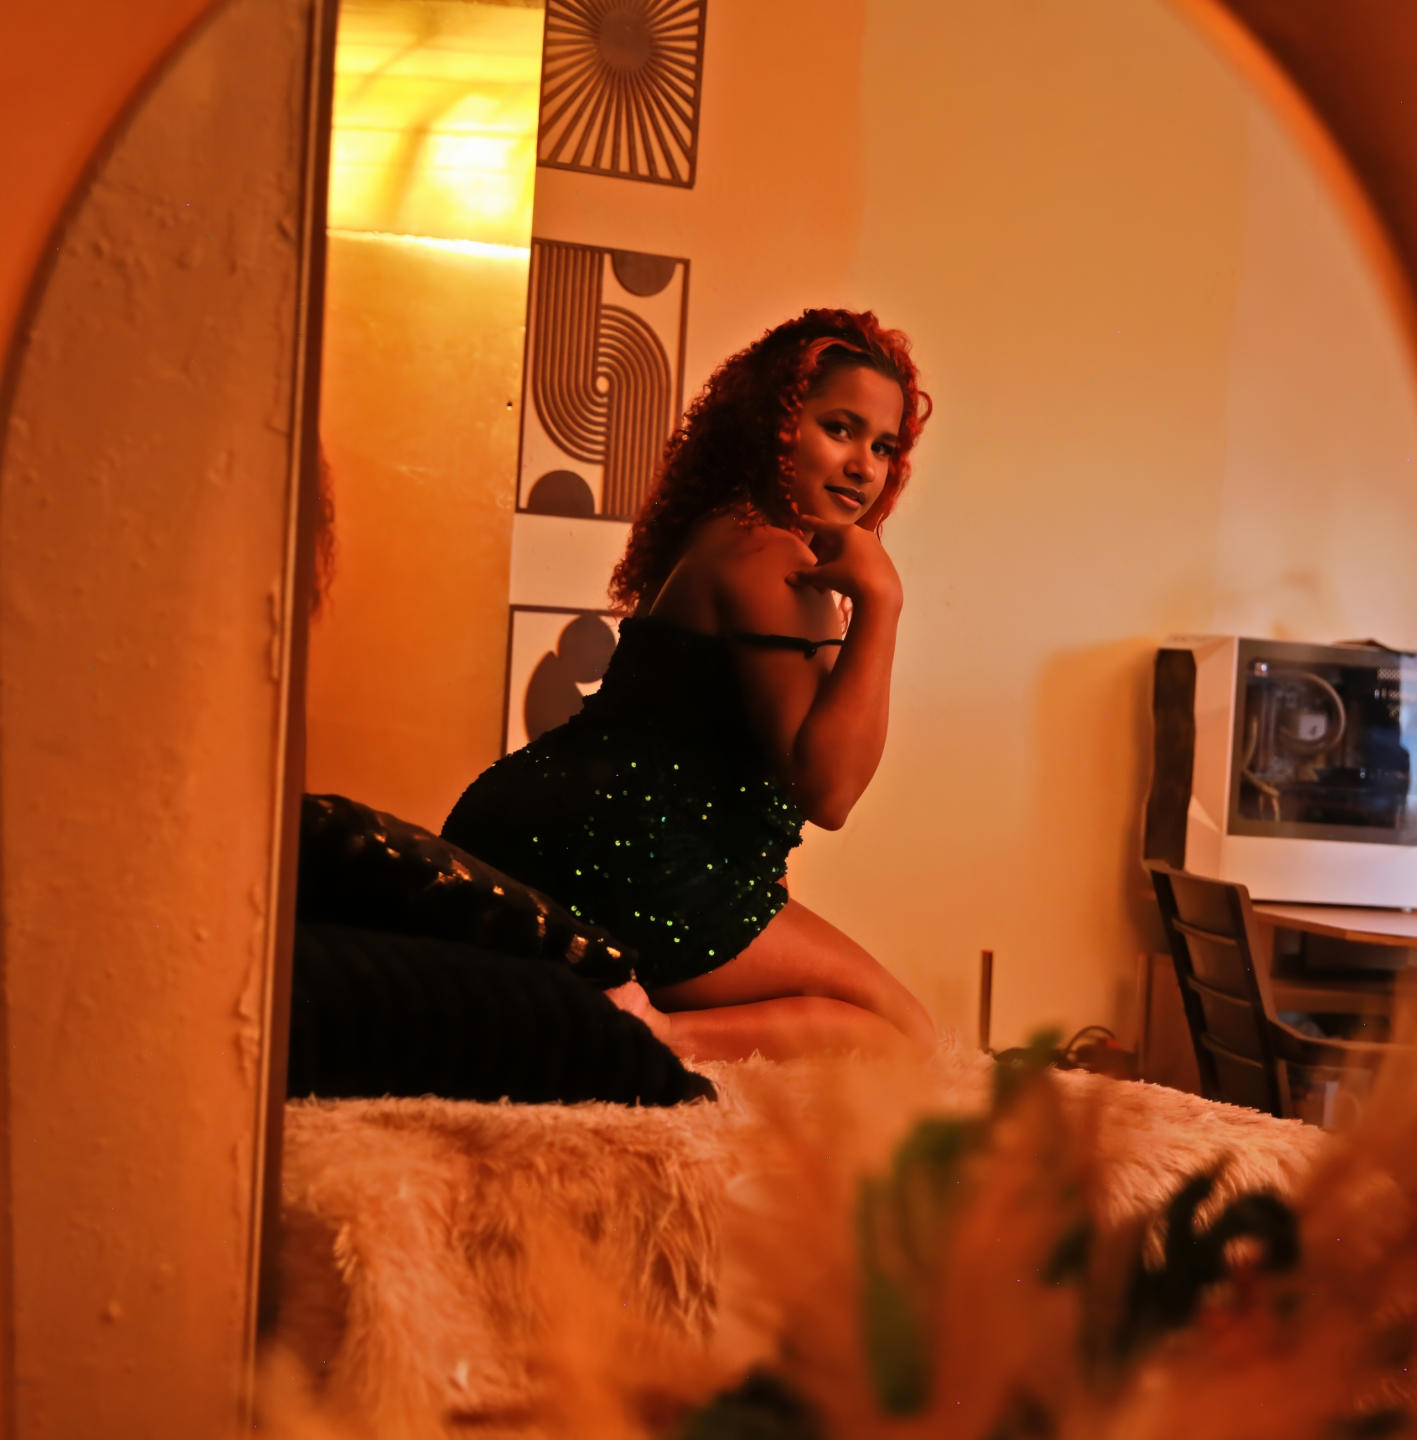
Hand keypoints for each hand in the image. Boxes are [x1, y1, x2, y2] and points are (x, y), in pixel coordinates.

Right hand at [787, 516, 901, 609]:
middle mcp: (862, 534)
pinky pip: (862, 558)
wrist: (882, 595)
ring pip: (850, 550)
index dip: (810, 523)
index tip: (801, 518)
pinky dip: (851, 565)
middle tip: (817, 566)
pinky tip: (848, 580)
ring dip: (838, 562)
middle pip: (836, 540)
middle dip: (825, 553)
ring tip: (831, 580)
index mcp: (845, 533)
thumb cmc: (850, 579)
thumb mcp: (825, 577)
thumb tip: (789, 578)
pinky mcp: (884, 558)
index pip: (822, 526)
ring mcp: (875, 546)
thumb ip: (806, 575)